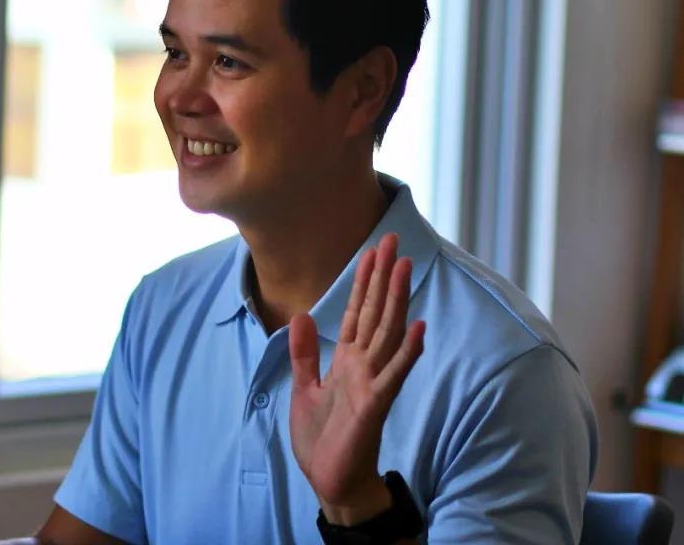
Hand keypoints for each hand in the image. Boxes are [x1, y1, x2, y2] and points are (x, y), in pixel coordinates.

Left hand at [288, 233, 424, 524]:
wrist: (331, 482)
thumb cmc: (322, 440)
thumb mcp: (303, 389)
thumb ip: (305, 353)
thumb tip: (302, 315)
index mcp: (347, 361)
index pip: (356, 312)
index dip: (363, 281)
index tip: (371, 250)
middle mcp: (364, 366)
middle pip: (375, 313)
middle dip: (382, 277)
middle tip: (392, 239)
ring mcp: (373, 382)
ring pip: (388, 333)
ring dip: (397, 300)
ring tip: (405, 267)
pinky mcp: (376, 404)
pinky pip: (394, 373)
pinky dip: (407, 351)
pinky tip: (419, 326)